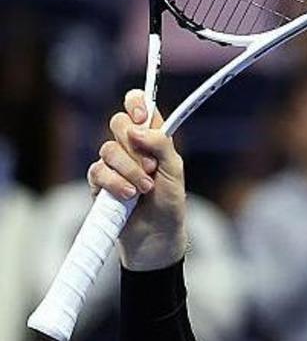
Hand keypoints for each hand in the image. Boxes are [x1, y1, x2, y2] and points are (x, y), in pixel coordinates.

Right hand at [88, 89, 187, 269]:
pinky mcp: (99, 183)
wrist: (156, 236)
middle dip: (133, 144)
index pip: (139, 106)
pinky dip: (115, 182)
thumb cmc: (169, 203)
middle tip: (151, 165)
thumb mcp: (174, 171)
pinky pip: (98, 171)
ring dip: (129, 169)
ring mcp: (113, 165)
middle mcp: (131, 148)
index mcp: (152, 138)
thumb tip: (137, 129)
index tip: (142, 118)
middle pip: (118, 123)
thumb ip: (161, 145)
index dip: (136, 104)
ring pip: (108, 149)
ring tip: (145, 188)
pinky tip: (128, 195)